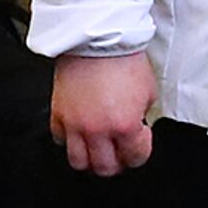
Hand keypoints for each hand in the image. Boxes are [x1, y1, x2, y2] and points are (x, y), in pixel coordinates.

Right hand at [52, 48, 157, 174]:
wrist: (97, 39)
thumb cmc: (123, 59)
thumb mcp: (148, 91)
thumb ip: (142, 115)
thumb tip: (137, 126)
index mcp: (124, 125)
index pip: (135, 158)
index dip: (140, 151)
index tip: (139, 142)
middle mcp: (98, 129)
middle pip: (105, 168)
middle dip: (116, 163)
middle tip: (119, 153)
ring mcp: (75, 124)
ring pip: (78, 162)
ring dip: (90, 159)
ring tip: (98, 149)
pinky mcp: (58, 113)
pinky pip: (59, 139)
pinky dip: (69, 140)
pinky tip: (79, 131)